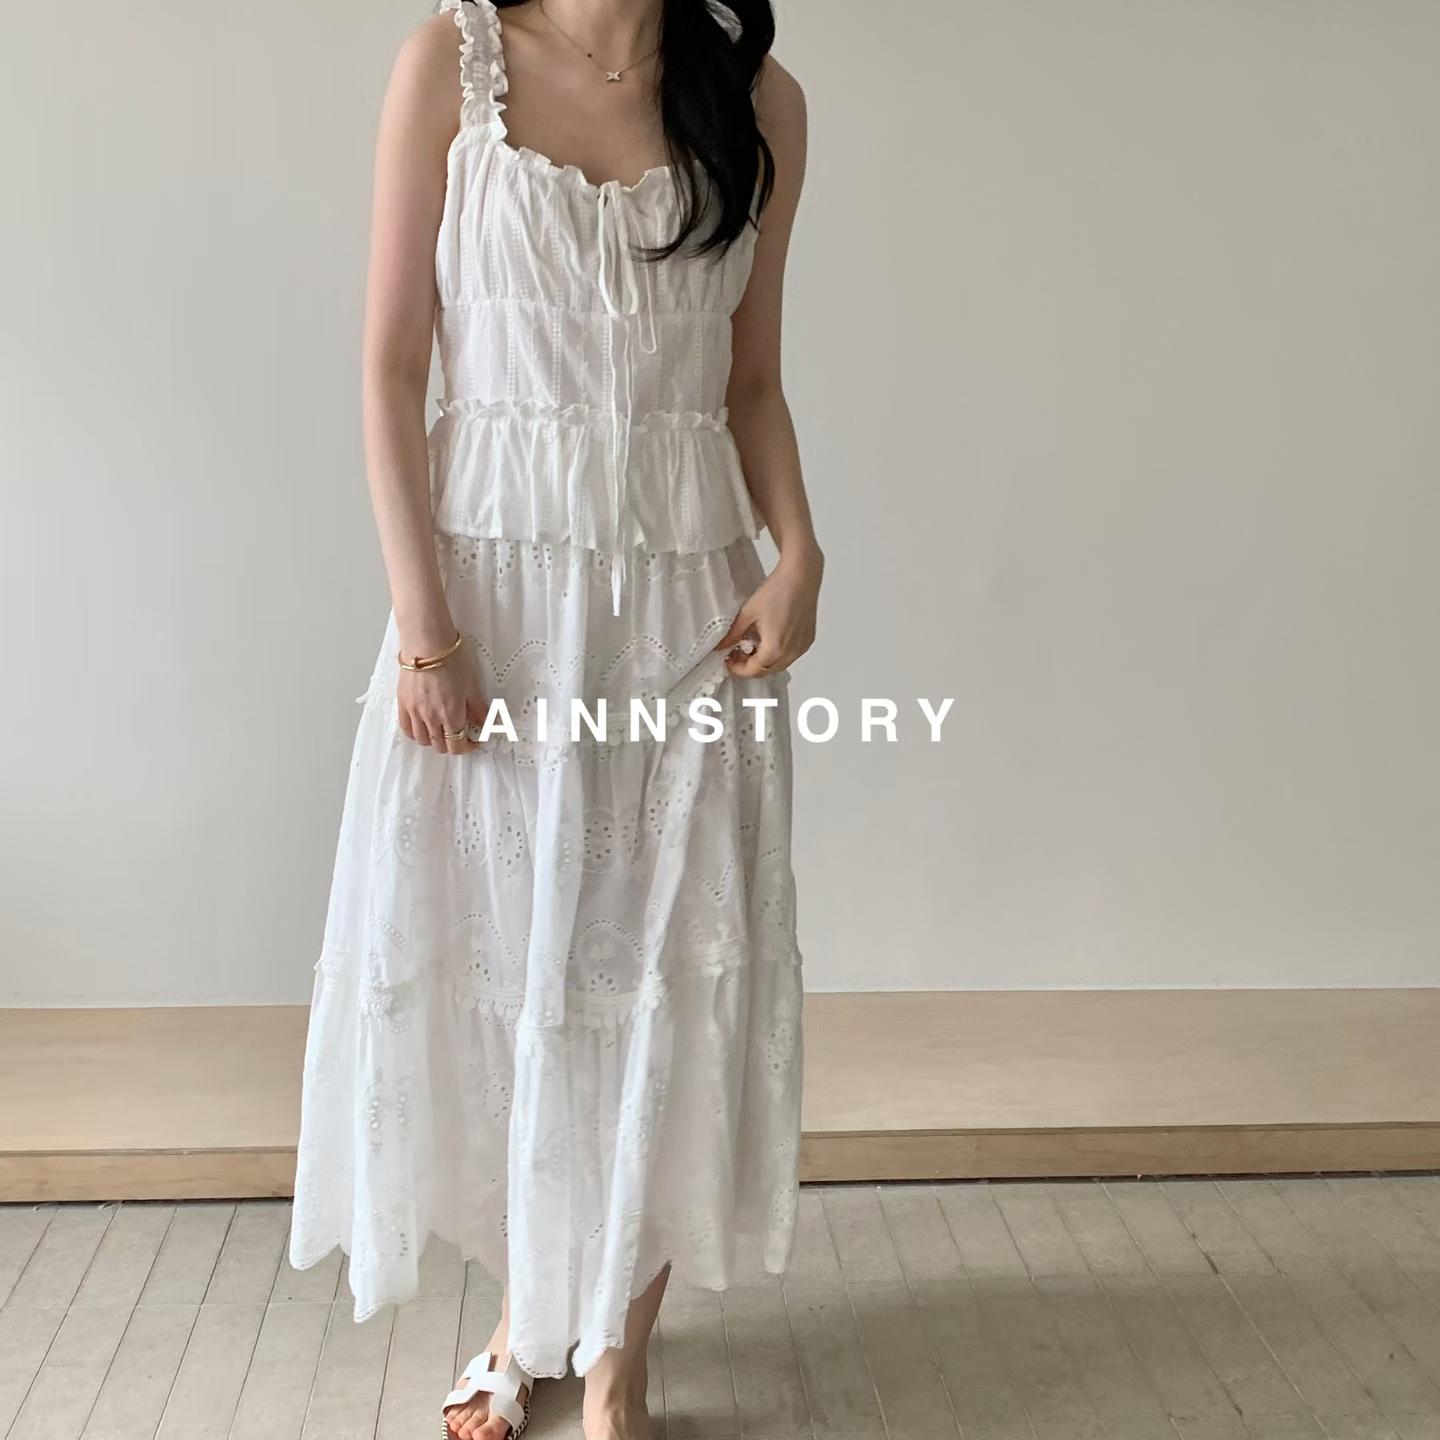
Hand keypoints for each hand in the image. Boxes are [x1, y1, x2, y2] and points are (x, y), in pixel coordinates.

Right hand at [396, 637, 488, 754]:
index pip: (458, 746)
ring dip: (434, 741)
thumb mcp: (472, 686)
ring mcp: (415, 712)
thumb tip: (489, 724)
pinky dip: (415, 734)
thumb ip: (479, 710)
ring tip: (441, 731)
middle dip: (452, 745)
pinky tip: (423, 728)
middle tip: (459, 735)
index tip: (473, 741)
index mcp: (451, 715)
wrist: (428, 643)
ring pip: (423, 741)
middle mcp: (432, 718)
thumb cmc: (451, 660)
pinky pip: (406, 729)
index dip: (468, 747)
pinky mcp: (403, 704)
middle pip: (440, 746)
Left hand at [715, 545, 822, 677]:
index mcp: (775, 649)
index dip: (737, 669)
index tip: (728, 662)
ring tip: (751, 646)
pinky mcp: (808, 640)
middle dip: (750, 667)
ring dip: (764, 661)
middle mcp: (791, 653)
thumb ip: (732, 635)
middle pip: (766, 671)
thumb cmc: (777, 590)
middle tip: (736, 654)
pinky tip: (768, 640)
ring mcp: (801, 647)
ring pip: (779, 665)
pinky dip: (777, 654)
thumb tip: (721, 646)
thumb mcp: (747, 613)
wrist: (801, 576)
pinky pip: (790, 655)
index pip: (753, 671)